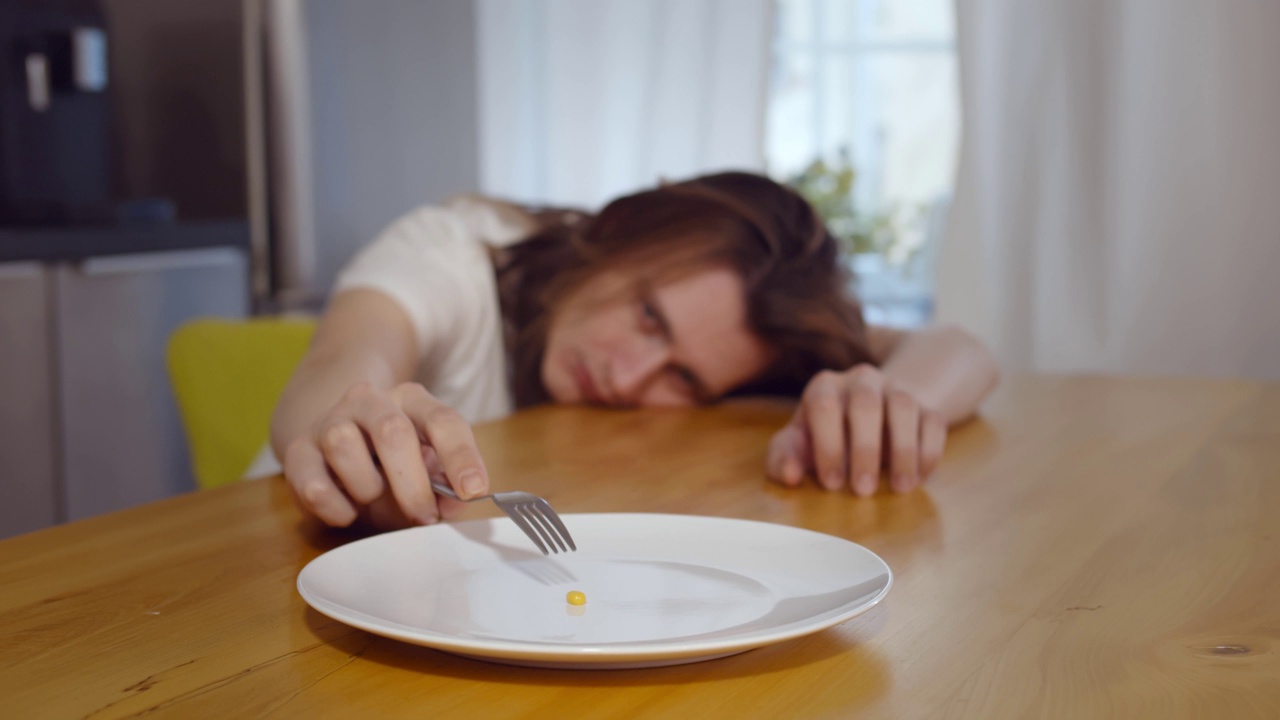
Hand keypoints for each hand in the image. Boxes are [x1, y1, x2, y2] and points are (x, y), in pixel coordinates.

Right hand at [282, 382, 489, 528]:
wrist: (334, 445)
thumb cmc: (391, 463)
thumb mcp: (426, 470)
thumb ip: (445, 486)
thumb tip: (456, 502)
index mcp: (411, 400)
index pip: (442, 421)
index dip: (461, 457)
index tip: (473, 490)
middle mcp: (369, 401)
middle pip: (392, 431)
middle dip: (412, 483)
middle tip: (423, 516)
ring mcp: (330, 421)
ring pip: (344, 445)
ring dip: (367, 486)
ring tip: (373, 499)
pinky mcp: (299, 451)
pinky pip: (312, 481)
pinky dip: (334, 506)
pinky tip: (348, 511)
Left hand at [765, 365, 946, 495]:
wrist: (870, 417)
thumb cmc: (825, 436)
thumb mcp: (799, 445)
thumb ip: (784, 458)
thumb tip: (790, 475)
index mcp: (824, 387)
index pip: (824, 406)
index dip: (827, 445)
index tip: (832, 483)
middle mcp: (861, 381)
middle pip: (866, 403)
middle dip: (865, 449)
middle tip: (863, 491)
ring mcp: (897, 389)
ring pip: (904, 407)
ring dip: (903, 450)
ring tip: (899, 488)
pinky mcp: (927, 406)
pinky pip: (934, 422)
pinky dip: (929, 451)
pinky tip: (919, 478)